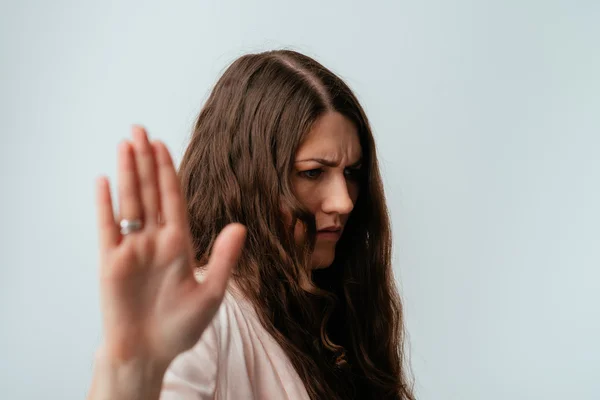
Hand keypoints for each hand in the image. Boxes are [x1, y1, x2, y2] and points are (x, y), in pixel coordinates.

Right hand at [94, 125, 245, 370]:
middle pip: (149, 192)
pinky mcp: (110, 262)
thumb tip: (239, 226)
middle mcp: (155, 240)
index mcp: (179, 243)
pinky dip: (105, 205)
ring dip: (126, 173)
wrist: (150, 351)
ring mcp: (132, 249)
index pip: (173, 198)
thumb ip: (222, 258)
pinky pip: (107, 228)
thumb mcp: (211, 293)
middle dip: (145, 161)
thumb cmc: (181, 327)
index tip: (164, 144)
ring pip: (129, 202)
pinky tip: (103, 180)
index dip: (168, 171)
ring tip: (125, 143)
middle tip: (140, 129)